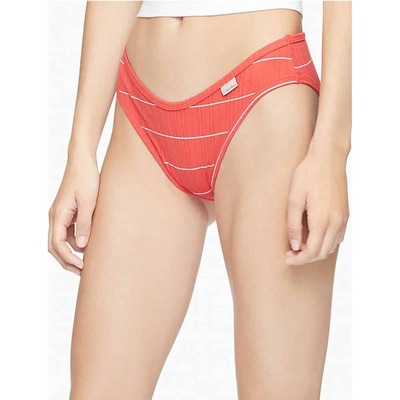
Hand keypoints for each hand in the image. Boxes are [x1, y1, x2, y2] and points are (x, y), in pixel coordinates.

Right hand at [48, 155, 98, 274]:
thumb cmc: (86, 179)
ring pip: (60, 240)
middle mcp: (55, 216)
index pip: (57, 244)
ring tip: (86, 263)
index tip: (82, 268)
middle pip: (54, 246)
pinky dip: (74, 242)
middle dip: (67, 261)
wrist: (82, 162)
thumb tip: (80, 246)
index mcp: (58, 215)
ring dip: (70, 253)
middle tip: (83, 272)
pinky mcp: (67, 212)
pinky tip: (87, 246)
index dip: (68, 258)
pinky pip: (66, 232)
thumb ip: (85, 224)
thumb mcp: (89, 202)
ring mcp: (60, 214)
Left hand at [285, 146, 349, 265]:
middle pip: (322, 252)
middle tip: (290, 254)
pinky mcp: (345, 213)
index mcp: (322, 220)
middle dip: (305, 258)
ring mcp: (343, 218)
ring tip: (299, 246)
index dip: (298, 259)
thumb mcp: (294, 199)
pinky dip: (325, 242)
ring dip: (316, 251)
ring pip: (331, 246)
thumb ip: (293, 224)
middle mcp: (336, 223)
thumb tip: (295, 245)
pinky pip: (337, 237)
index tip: (286, 258)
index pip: (312, 252)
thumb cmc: (308, 175)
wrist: (328, 158)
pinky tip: (313, 236)